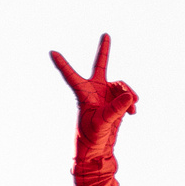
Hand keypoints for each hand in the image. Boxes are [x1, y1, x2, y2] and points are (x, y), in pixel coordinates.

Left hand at [51, 34, 137, 152]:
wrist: (98, 151)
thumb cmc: (91, 138)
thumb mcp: (102, 124)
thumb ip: (115, 109)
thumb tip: (130, 96)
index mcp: (83, 94)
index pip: (71, 76)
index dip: (62, 64)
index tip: (51, 52)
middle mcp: (94, 91)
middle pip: (100, 65)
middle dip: (104, 50)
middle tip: (106, 34)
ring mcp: (106, 96)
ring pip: (121, 85)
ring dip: (129, 94)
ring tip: (133, 108)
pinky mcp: (116, 103)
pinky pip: (127, 96)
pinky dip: (131, 102)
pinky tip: (133, 113)